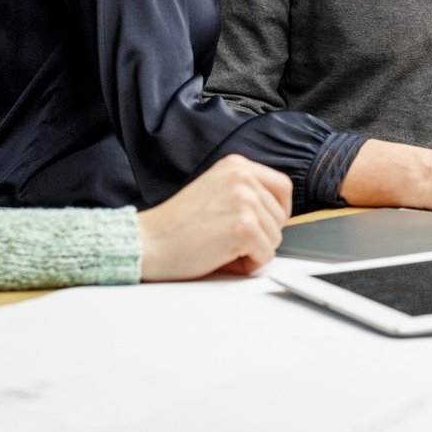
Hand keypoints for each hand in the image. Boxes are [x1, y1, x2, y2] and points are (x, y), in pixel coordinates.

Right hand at [134, 154, 290, 280]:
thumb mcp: (214, 190)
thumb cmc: (175, 225)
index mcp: (236, 165)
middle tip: (227, 240)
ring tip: (220, 246)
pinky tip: (221, 257)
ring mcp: (245, 201)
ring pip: (275, 238)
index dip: (278, 211)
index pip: (283, 186)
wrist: (148, 242)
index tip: (264, 224)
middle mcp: (243, 177)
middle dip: (260, 235)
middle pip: (281, 216)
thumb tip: (276, 213)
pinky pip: (265, 256)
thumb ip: (243, 192)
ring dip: (252, 251)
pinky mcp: (244, 227)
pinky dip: (246, 265)